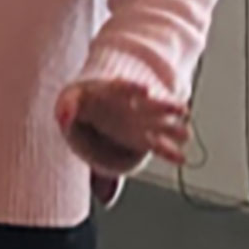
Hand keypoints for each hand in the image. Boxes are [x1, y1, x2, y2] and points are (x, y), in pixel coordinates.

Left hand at [55, 78, 193, 176]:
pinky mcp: (144, 136)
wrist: (97, 103)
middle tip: (182, 110)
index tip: (146, 90)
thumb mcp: (73, 99)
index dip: (135, 88)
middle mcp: (134, 105)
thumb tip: (62, 118)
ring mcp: (142, 120)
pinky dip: (169, 152)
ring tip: (185, 135)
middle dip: (166, 108)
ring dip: (173, 129)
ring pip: (162, 124)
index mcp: (115, 92)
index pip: (126, 88)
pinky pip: (159, 144)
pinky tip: (181, 160)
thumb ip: (68, 108)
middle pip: (152, 104)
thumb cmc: (86, 102)